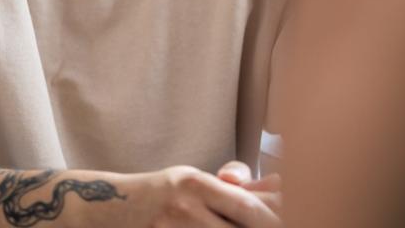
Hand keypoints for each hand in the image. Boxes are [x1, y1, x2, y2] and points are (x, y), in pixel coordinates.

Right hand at [126, 165, 281, 227]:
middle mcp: (184, 207)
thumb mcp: (194, 181)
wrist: (107, 207)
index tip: (296, 216)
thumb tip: (279, 186)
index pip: (247, 204)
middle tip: (291, 224)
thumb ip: (233, 187)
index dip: (274, 216)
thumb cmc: (163, 194)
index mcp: (196, 184)